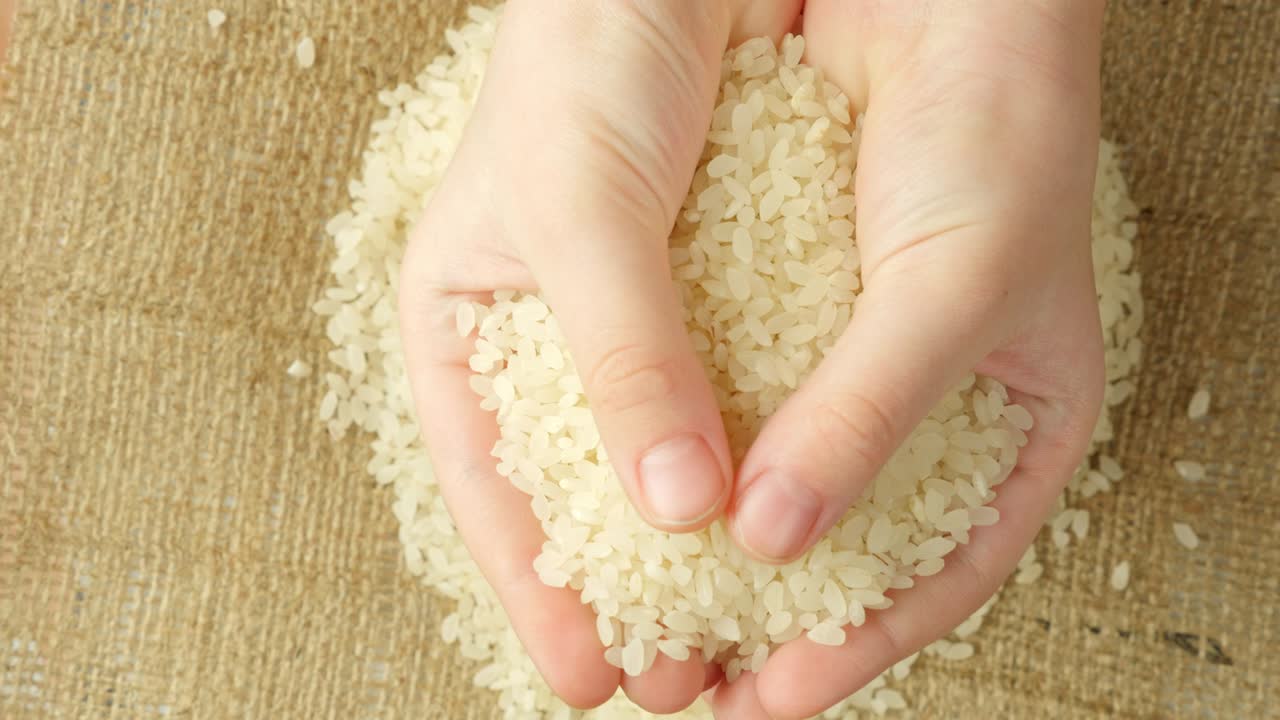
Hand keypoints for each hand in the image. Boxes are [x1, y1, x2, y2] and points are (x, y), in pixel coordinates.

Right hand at [399, 0, 800, 711]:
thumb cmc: (585, 56)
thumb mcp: (581, 213)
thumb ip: (624, 360)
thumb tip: (678, 511)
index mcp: (465, 327)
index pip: (489, 488)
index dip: (535, 588)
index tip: (591, 677)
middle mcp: (550, 342)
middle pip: (578, 496)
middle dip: (628, 590)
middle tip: (680, 681)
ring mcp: (640, 326)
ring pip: (660, 464)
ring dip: (702, 549)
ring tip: (743, 634)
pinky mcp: (721, 297)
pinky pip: (734, 403)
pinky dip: (758, 467)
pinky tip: (792, 527)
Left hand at [714, 1, 1105, 716]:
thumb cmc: (1001, 126)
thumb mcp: (954, 287)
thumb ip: (865, 414)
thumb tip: (770, 533)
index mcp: (1016, 429)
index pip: (940, 574)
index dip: (861, 645)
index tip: (773, 698)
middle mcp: (923, 406)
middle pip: (848, 542)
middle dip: (766, 611)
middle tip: (689, 677)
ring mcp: (846, 360)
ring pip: (782, 481)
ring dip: (712, 543)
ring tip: (643, 607)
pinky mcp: (780, 308)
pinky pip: (733, 402)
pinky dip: (690, 451)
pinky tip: (635, 496)